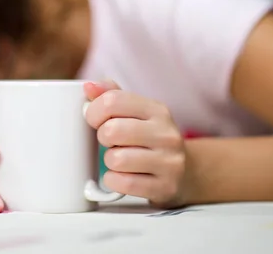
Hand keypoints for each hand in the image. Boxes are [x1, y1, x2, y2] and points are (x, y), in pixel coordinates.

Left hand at [84, 81, 187, 207]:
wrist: (183, 172)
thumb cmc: (147, 138)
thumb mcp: (135, 112)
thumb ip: (111, 94)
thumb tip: (89, 86)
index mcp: (157, 110)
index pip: (112, 101)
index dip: (93, 111)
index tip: (94, 120)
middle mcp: (167, 134)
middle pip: (112, 131)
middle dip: (102, 137)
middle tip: (110, 142)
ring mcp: (169, 162)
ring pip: (116, 159)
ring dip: (109, 162)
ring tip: (119, 158)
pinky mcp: (166, 187)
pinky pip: (123, 184)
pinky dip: (114, 181)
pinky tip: (121, 176)